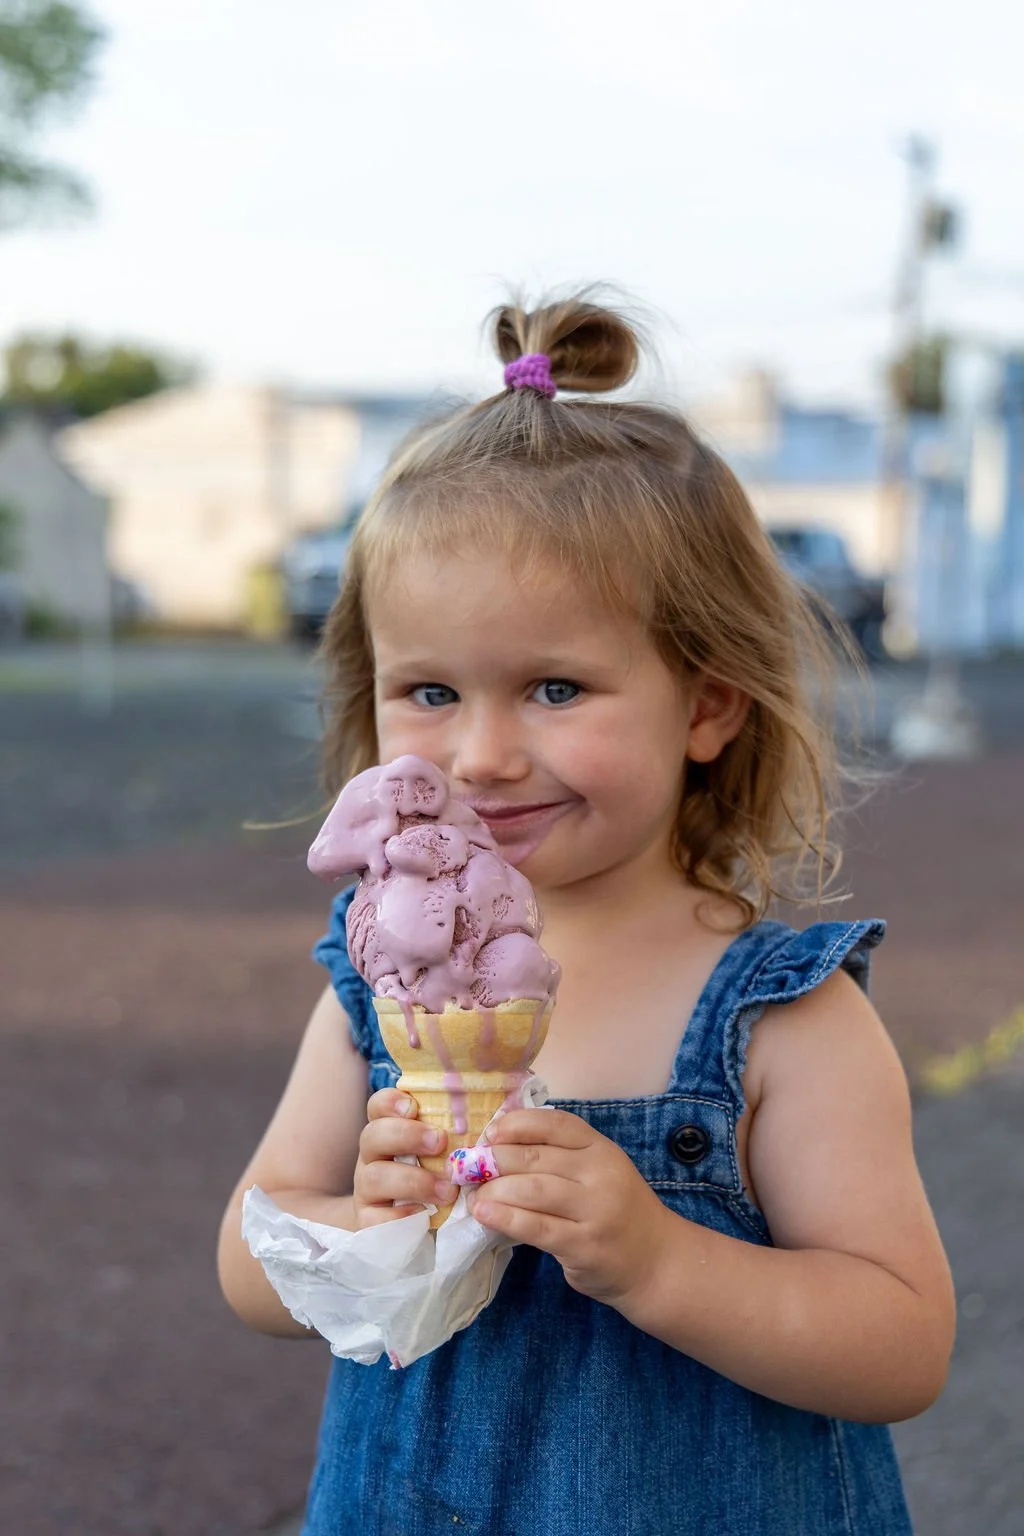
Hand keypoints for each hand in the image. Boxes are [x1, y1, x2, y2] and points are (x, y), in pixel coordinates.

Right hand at [353, 1088, 449, 1227]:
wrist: (420, 1227)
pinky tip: (424, 1214)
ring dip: (414, 1181)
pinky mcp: (370, 1222)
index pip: (378, 1106)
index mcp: (389, 1132)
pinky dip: (401, 1215)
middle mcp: (373, 1157)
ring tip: (448, 1190)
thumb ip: (456, 1130)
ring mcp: (367, 1190)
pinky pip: (376, 1217)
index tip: (412, 1106)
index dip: (389, 1102)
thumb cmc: (438, 1177)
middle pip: (372, 1135)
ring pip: (375, 1177)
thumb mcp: (443, 1151)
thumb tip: (492, 1111)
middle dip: (406, 1135)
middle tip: (440, 1142)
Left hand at [465, 1109, 671, 1307]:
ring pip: (532, 1190)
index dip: (518, 1124)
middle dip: (495, 1161)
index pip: (556, 1125)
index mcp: (601, 1150)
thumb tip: (499, 1145)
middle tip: (469, 1168)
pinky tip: (484, 1215)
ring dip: (494, 1190)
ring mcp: (594, 1210)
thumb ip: (561, 1158)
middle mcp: (600, 1174)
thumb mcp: (599, 1172)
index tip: (490, 1133)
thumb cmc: (617, 1211)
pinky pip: (535, 1227)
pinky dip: (504, 1218)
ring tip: (473, 1195)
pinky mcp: (583, 1245)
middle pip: (536, 1158)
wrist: (656, 1261)